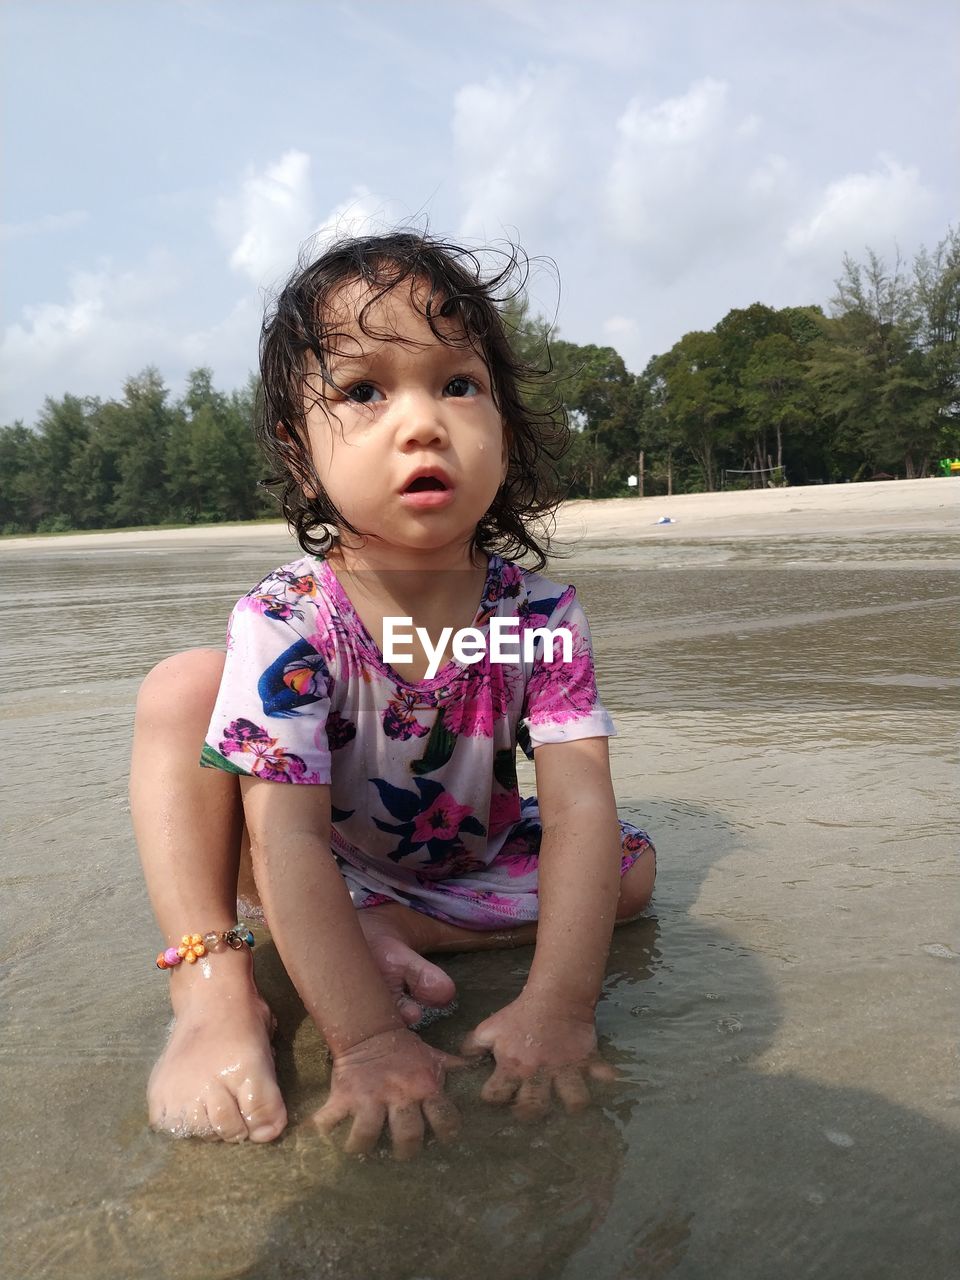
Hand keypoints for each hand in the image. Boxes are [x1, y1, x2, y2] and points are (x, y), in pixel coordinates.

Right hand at [311, 1027, 465, 1159]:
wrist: (370, 1032)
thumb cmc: (406, 1050)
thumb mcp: (433, 1057)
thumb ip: (454, 1068)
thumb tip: (478, 1069)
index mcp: (424, 1086)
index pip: (444, 1118)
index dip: (446, 1133)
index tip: (442, 1141)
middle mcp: (399, 1094)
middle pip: (407, 1135)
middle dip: (407, 1150)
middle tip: (403, 1152)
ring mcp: (369, 1097)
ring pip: (366, 1134)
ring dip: (363, 1147)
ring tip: (365, 1150)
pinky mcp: (343, 1097)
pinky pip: (329, 1120)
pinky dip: (325, 1131)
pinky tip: (327, 1137)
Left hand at [460, 992, 615, 1120]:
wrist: (555, 996)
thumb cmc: (519, 1014)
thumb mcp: (491, 1027)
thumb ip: (473, 1046)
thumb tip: (461, 1062)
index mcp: (512, 1066)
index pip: (495, 1096)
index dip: (493, 1098)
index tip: (497, 1095)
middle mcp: (538, 1073)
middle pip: (534, 1109)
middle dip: (530, 1114)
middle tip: (532, 1109)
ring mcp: (565, 1069)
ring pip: (574, 1100)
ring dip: (573, 1105)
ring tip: (569, 1105)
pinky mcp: (588, 1061)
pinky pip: (603, 1078)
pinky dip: (607, 1084)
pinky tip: (606, 1088)